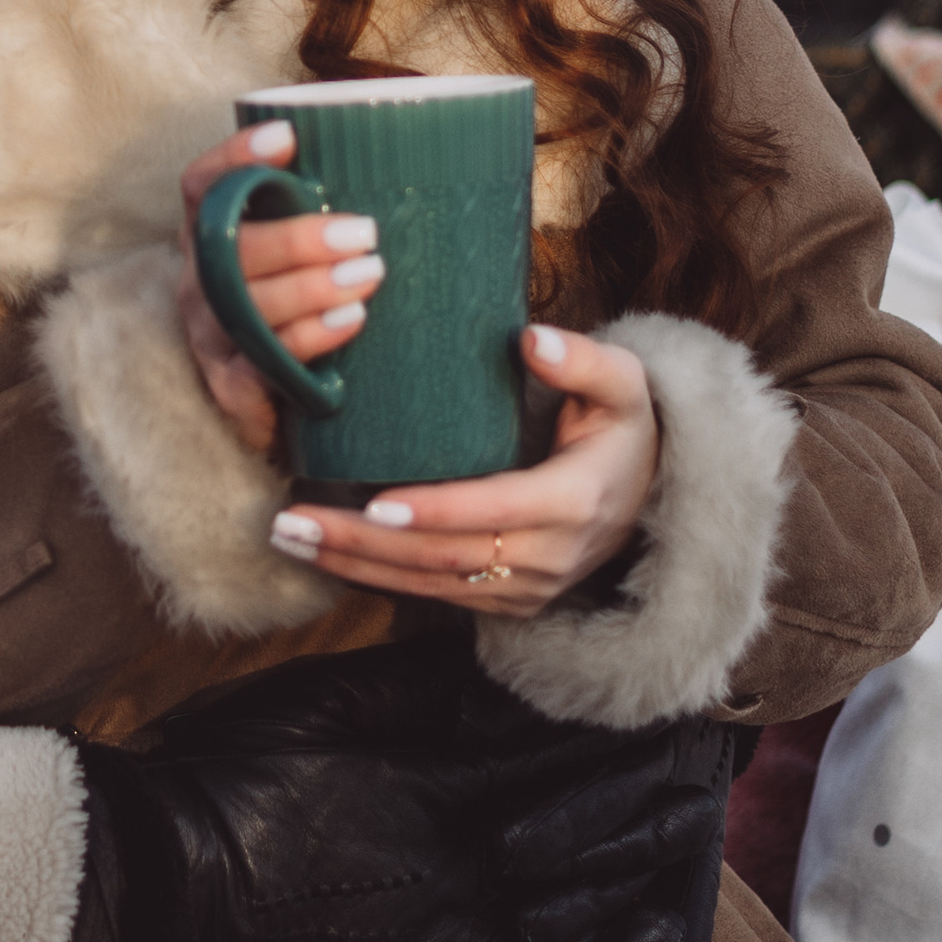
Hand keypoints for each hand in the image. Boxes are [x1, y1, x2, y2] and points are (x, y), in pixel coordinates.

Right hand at [67, 641, 723, 941]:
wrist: (173, 878)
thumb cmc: (234, 773)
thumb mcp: (318, 700)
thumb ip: (408, 684)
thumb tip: (484, 656)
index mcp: (441, 786)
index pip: (557, 765)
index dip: (622, 749)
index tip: (676, 726)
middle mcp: (464, 865)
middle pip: (580, 849)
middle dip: (646, 825)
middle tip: (702, 801)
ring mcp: (443, 938)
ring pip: (564, 936)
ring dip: (627, 924)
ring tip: (679, 914)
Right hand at [175, 124, 383, 461]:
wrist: (297, 408)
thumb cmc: (311, 307)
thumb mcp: (308, 255)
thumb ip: (327, 210)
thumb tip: (409, 154)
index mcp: (210, 234)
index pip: (202, 185)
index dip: (234, 156)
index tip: (289, 138)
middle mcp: (199, 280)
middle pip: (230, 248)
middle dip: (298, 239)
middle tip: (363, 234)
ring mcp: (211, 334)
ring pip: (247, 304)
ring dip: (311, 286)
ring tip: (368, 275)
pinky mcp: (230, 386)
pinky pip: (262, 360)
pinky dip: (309, 337)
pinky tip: (350, 321)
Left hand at [269, 325, 660, 620]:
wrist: (651, 495)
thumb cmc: (624, 427)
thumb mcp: (622, 384)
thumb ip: (582, 360)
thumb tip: (530, 339)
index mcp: (573, 500)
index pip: (493, 510)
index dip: (435, 510)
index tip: (374, 501)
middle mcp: (550, 556)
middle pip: (444, 557)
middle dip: (363, 543)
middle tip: (292, 521)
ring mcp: (529, 587)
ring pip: (431, 584)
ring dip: (355, 566)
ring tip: (289, 537)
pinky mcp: (509, 602)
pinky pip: (437, 595)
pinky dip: (378, 580)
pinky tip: (326, 557)